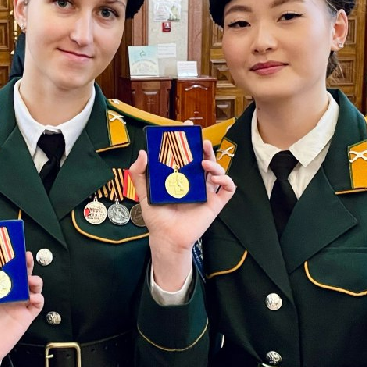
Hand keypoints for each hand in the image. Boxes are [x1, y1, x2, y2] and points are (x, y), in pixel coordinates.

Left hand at [0, 251, 43, 366]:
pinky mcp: (25, 316)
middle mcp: (8, 294)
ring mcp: (18, 305)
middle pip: (21, 275)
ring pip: (32, 287)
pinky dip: (38, 298)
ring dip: (35, 280)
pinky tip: (33, 296)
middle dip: (26, 264)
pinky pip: (37, 305)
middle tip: (26, 257)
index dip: (9, 260)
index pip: (4, 271)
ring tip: (31, 279)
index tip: (10, 250)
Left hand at [129, 139, 235, 292]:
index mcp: (180, 175)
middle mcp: (194, 181)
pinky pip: (227, 189)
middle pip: (204, 158)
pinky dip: (226, 181)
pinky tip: (216, 179)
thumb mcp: (144, 192)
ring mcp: (206, 191)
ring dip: (215, 163)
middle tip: (200, 141)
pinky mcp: (215, 203)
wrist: (166, 238)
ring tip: (205, 164)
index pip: (186, 154)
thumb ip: (139, 173)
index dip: (188, 140)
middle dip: (204, 147)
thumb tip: (142, 153)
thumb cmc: (157, 217)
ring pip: (217, 170)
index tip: (186, 128)